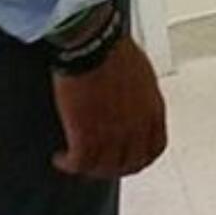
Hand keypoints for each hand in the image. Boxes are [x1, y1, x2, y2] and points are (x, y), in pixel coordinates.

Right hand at [51, 35, 167, 178]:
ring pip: (103, 168)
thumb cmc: (114, 49)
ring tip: (76, 162)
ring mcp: (112, 135)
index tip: (129, 158)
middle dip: (114, 168)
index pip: (155, 148)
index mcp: (153, 111)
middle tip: (100, 165)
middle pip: (129, 164)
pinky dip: (68, 165)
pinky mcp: (86, 136)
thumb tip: (134, 102)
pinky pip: (79, 163)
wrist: (93, 45)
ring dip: (89, 169)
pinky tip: (60, 158)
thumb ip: (142, 95)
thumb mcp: (142, 73)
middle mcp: (136, 128)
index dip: (140, 158)